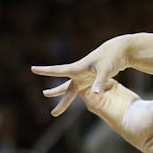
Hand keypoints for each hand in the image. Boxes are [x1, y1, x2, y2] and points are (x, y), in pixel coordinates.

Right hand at [32, 33, 152, 116]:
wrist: (120, 51)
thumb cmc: (112, 58)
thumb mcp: (106, 70)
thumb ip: (99, 82)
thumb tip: (95, 94)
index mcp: (78, 68)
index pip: (58, 70)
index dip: (45, 70)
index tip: (32, 68)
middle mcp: (79, 73)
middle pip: (65, 86)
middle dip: (56, 93)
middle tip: (44, 95)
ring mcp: (85, 76)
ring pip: (72, 89)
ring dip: (64, 97)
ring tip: (51, 101)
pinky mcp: (92, 78)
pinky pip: (83, 89)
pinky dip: (79, 95)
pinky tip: (78, 98)